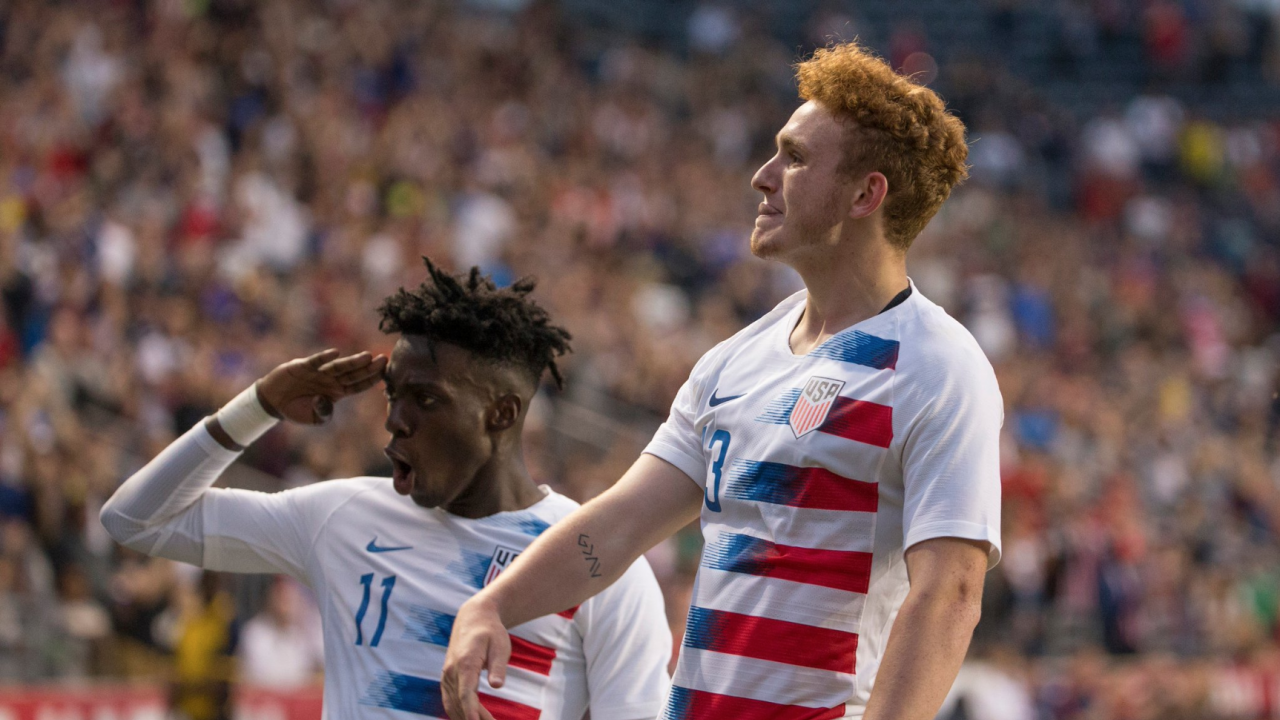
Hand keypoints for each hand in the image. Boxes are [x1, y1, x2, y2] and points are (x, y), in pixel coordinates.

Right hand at [256, 349, 387, 424]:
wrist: (274, 401)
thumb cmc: (297, 409)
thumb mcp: (314, 418)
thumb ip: (323, 412)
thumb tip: (326, 400)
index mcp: (337, 392)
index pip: (358, 385)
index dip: (371, 379)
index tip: (385, 373)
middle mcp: (331, 380)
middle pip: (353, 373)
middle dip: (369, 367)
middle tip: (384, 359)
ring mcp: (318, 372)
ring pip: (338, 366)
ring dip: (352, 362)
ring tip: (367, 356)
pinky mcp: (303, 366)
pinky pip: (315, 362)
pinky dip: (324, 358)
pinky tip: (335, 353)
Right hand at [442, 596, 510, 719]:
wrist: (473, 618)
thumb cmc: (491, 632)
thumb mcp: (501, 646)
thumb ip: (498, 666)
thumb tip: (497, 686)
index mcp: (465, 663)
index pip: (465, 693)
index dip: (470, 711)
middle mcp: (451, 671)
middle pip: (459, 702)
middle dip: (474, 719)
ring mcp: (447, 675)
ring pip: (452, 704)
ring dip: (465, 717)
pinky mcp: (447, 678)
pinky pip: (449, 700)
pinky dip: (458, 712)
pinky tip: (471, 719)